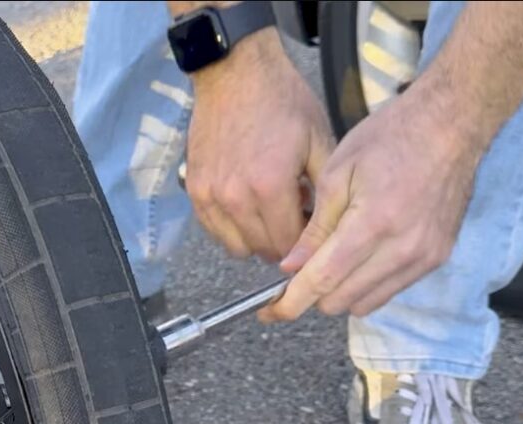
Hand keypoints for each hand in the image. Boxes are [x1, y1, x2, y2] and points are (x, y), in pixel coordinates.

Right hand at [186, 31, 334, 261]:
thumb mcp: (319, 139)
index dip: (306, 243)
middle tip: (293, 217)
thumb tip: (326, 227)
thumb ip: (326, 189)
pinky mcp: (195, 191)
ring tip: (268, 211)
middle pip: (264, 250)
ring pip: (237, 247)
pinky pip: (214, 230)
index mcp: (271, 187)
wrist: (236, 74)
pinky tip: (245, 205)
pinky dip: (231, 228)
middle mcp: (236, 198)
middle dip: (283, 242)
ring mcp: (211, 196)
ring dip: (256, 238)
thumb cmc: (283, 102)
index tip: (311, 229)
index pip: (290, 245)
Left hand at [261, 77, 487, 321]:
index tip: (270, 312)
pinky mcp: (437, 258)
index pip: (324, 280)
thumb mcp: (338, 173)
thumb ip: (314, 228)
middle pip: (342, 300)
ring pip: (366, 303)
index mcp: (373, 223)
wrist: (451, 124)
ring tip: (330, 261)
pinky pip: (390, 291)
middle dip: (313, 294)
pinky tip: (358, 258)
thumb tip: (291, 268)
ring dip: (340, 292)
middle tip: (299, 273)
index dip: (292, 302)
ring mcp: (424, 256)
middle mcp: (403, 248)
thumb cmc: (391, 137)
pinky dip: (366, 285)